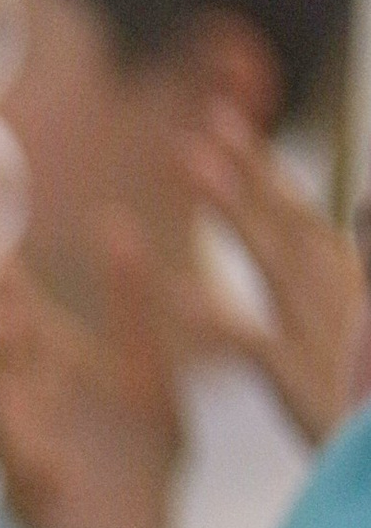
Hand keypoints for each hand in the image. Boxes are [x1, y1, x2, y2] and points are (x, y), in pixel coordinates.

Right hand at [0, 227, 180, 527]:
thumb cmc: (141, 455)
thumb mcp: (147, 370)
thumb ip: (131, 305)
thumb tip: (114, 221)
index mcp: (50, 369)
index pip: (17, 314)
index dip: (3, 283)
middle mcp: (23, 407)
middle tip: (3, 307)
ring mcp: (19, 458)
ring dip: (4, 405)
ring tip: (10, 383)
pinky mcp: (32, 509)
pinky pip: (27, 492)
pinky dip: (38, 480)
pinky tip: (55, 471)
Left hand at [175, 104, 370, 448]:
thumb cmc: (363, 408)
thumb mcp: (352, 341)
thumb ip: (346, 283)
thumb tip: (349, 221)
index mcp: (350, 288)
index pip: (304, 221)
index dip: (266, 175)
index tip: (224, 128)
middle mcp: (339, 298)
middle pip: (292, 221)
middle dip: (253, 167)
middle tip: (210, 119)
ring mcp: (320, 333)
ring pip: (275, 256)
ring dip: (236, 206)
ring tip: (195, 162)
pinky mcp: (299, 380)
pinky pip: (252, 341)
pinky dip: (214, 314)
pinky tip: (175, 289)